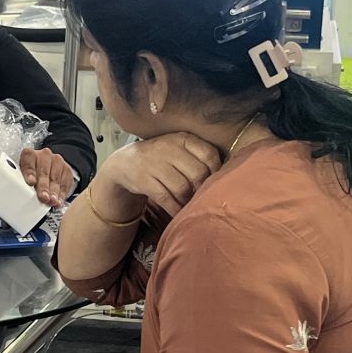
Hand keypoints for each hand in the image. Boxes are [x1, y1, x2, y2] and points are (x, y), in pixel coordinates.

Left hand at [17, 147, 72, 206]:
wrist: (46, 169)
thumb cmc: (31, 174)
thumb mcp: (22, 176)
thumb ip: (22, 182)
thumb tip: (23, 196)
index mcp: (29, 155)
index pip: (29, 162)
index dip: (30, 173)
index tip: (31, 182)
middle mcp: (44, 156)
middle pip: (43, 172)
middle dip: (44, 187)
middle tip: (44, 197)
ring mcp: (57, 161)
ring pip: (55, 178)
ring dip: (54, 192)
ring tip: (52, 201)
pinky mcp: (67, 169)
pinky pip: (65, 182)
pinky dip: (62, 193)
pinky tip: (59, 200)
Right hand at [98, 132, 222, 216]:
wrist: (126, 162)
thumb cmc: (162, 158)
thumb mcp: (179, 148)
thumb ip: (199, 156)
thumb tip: (225, 177)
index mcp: (182, 139)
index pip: (209, 154)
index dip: (217, 170)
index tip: (216, 181)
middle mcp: (169, 148)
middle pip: (197, 173)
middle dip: (202, 189)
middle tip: (201, 196)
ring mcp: (155, 164)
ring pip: (182, 188)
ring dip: (188, 201)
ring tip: (189, 204)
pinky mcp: (144, 180)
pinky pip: (166, 199)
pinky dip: (175, 209)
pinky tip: (179, 213)